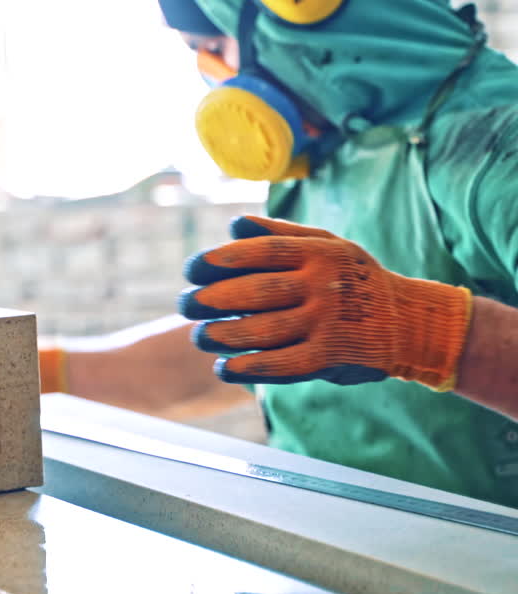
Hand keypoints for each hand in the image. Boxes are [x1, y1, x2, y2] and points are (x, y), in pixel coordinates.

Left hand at [178, 215, 472, 390]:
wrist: (410, 323)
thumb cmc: (353, 279)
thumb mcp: (327, 246)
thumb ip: (278, 235)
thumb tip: (232, 224)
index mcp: (319, 253)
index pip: (262, 252)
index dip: (222, 260)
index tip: (191, 269)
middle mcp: (323, 286)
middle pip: (257, 291)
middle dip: (212, 299)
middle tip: (184, 305)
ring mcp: (328, 323)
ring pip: (264, 330)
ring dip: (224, 335)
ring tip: (199, 336)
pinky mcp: (331, 357)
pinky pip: (282, 364)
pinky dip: (249, 368)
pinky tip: (224, 368)